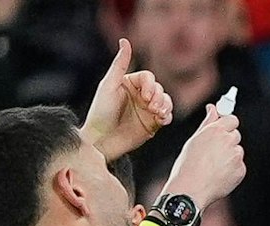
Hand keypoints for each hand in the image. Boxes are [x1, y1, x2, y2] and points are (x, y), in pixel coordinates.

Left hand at [82, 39, 171, 161]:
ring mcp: (147, 110)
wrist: (102, 140)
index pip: (148, 77)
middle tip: (151, 107)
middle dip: (158, 97)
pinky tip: (162, 120)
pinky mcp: (153, 124)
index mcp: (129, 83)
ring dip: (166, 106)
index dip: (150, 85)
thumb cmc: (101, 112)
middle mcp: (139, 95)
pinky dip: (168, 116)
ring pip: (166, 101)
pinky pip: (167, 116)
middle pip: (159, 88)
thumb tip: (125, 41)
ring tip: (158, 114)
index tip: (144, 97)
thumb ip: (120, 64)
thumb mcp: (109, 85)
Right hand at [161, 104, 245, 208]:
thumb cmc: (188, 165)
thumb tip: (212, 108)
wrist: (191, 189)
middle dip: (227, 140)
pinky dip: (232, 169)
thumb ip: (207, 123)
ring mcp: (236, 157)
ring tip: (213, 165)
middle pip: (236, 135)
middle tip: (213, 151)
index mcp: (216, 130)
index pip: (232, 119)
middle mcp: (228, 141)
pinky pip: (239, 166)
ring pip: (237, 151)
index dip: (227, 124)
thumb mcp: (194, 139)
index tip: (223, 128)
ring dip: (230, 155)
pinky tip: (219, 174)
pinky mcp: (240, 170)